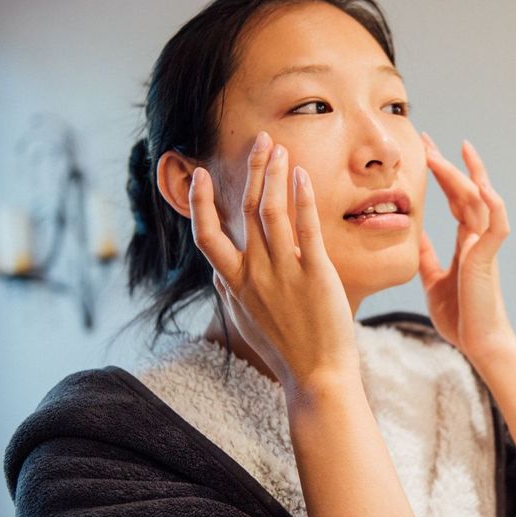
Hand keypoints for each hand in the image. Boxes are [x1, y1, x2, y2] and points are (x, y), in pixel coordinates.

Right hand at [189, 131, 359, 396]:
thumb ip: (231, 294)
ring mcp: (283, 272)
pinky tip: (302, 175)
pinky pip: (305, 228)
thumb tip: (218, 275)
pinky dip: (302, 198)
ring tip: (281, 148)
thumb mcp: (247, 322)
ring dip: (274, 174)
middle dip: (252, 169)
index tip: (199, 174)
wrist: (317, 376)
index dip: (200, 202)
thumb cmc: (285, 351)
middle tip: (261, 140)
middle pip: (244, 209)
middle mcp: (253, 273)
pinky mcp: (314, 274)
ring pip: (270, 210)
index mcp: (234, 283)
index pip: (206, 235)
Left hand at [418, 132, 515, 360]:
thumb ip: (427, 257)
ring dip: (466, 175)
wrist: (478, 344)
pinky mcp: (488, 259)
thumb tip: (414, 238)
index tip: (427, 153)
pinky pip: (496, 225)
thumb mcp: (433, 281)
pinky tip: (480, 185)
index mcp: (466, 243)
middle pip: (466, 192)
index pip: (455, 199)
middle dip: (448, 165)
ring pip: (480, 201)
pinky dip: (492, 204)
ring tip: (451, 151)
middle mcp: (478, 239)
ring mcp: (486, 247)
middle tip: (428, 140)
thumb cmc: (461, 318)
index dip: (443, 176)